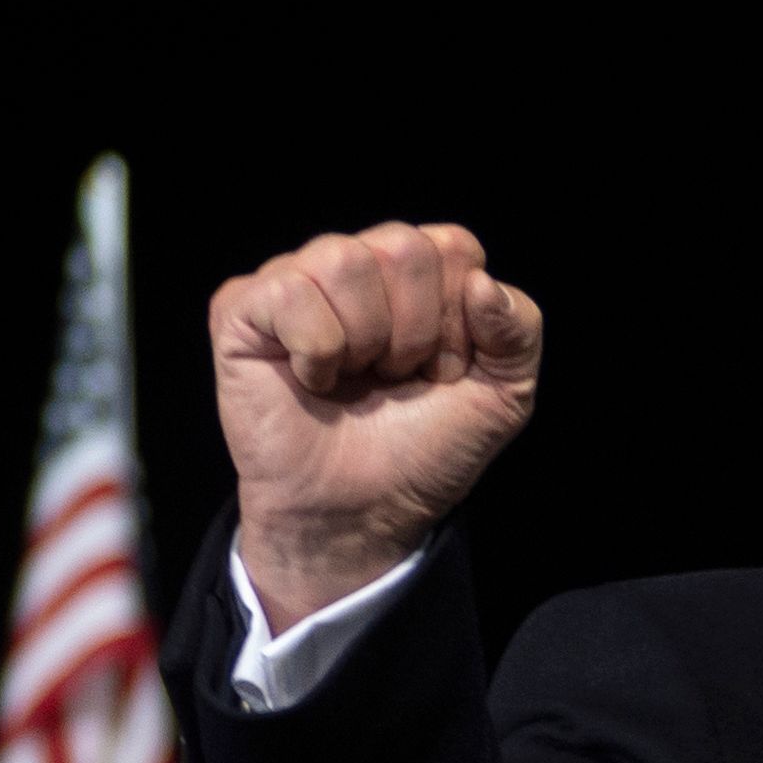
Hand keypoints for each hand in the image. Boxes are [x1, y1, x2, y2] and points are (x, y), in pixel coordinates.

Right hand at [213, 223, 544, 628]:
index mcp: (413, 272)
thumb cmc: (420, 453)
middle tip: (393, 380)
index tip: (440, 374)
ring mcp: (295, 281)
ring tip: (354, 380)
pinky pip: (291, 291)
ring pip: (344, 259)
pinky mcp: (243, 309)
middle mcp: (353, 263)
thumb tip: (482, 283)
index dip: (458, 323)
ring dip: (364, 340)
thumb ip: (520, 330)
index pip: (453, 247)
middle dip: (415, 332)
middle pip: (403, 247)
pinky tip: (312, 380)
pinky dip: (316, 349)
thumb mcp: (502, 397)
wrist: (360, 515)